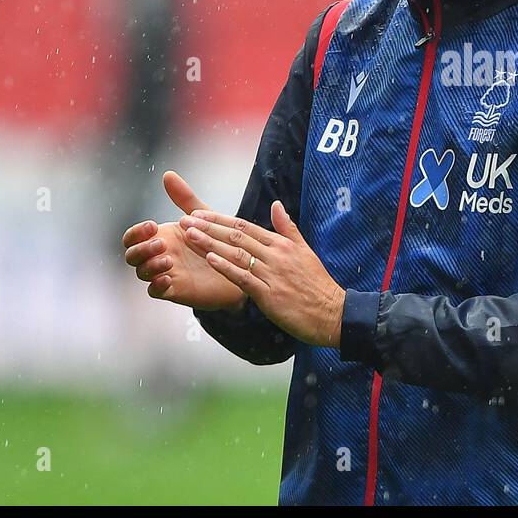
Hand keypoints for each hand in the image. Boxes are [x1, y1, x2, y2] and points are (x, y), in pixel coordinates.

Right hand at [121, 170, 247, 311]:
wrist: (239, 266)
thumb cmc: (218, 239)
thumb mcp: (203, 217)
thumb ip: (185, 198)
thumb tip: (168, 174)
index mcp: (161, 237)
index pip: (132, 237)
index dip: (136, 232)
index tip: (153, 226)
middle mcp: (158, 256)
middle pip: (132, 256)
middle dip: (141, 249)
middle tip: (161, 244)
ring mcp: (165, 273)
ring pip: (142, 273)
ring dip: (150, 266)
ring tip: (168, 259)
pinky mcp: (175, 291)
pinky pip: (155, 291)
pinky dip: (157, 285)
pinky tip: (168, 278)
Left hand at [178, 200, 346, 347]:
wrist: (332, 312)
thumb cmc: (317, 284)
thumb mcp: (305, 250)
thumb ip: (287, 228)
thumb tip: (276, 205)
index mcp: (281, 244)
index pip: (245, 227)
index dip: (220, 220)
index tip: (199, 213)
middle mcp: (275, 255)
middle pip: (236, 237)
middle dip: (208, 227)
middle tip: (186, 220)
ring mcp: (272, 274)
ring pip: (236, 254)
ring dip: (210, 243)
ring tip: (190, 235)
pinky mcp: (269, 294)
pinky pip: (243, 277)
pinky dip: (226, 267)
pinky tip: (209, 259)